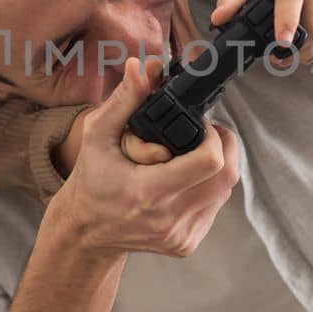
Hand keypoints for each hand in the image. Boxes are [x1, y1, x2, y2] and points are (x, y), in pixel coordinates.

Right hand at [46, 56, 241, 260]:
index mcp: (149, 191)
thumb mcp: (97, 135)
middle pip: (226, 176)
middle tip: (204, 135)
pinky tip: (187, 180)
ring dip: (218, 167)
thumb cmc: (91, 180)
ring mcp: (180, 234)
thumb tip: (144, 67)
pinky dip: (209, 189)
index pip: (210, 162)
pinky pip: (215, 209)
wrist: (86, 231)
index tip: (199, 125)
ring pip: (225, 192)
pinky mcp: (186, 244)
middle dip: (224, 147)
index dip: (213, 136)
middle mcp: (169, 218)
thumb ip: (124, 99)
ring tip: (192, 155)